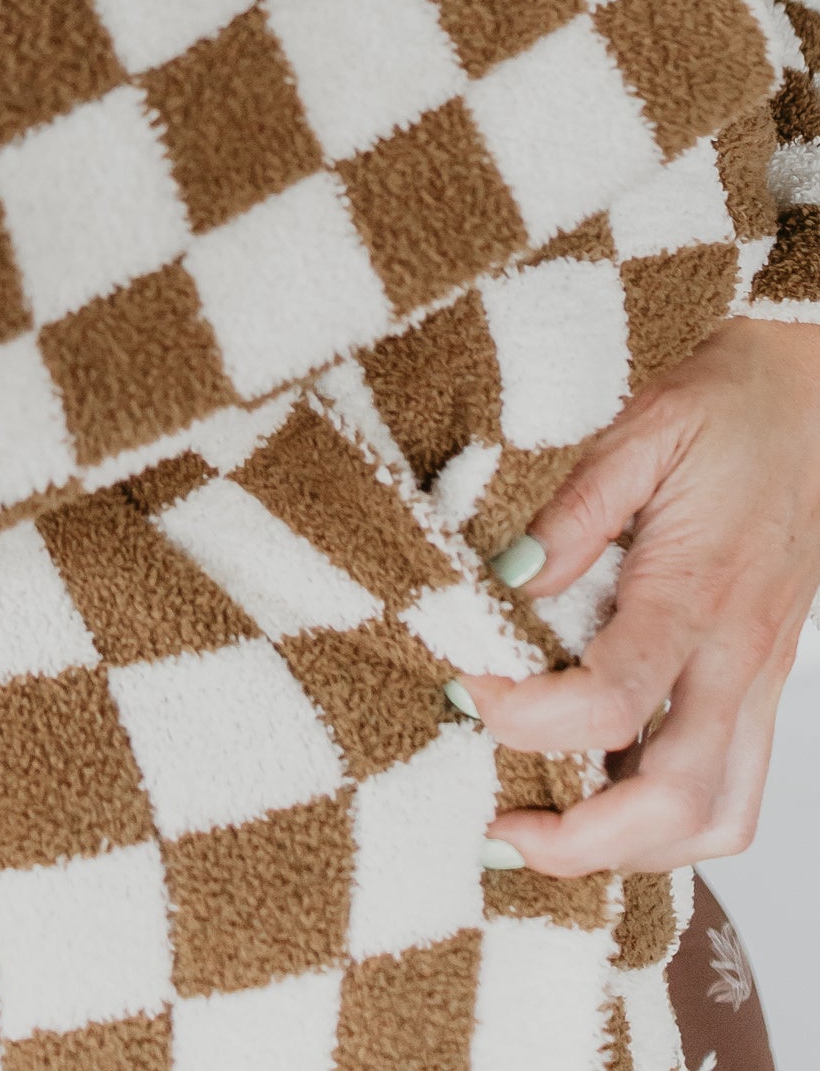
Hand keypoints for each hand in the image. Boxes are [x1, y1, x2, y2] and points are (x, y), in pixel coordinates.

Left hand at [462, 319, 819, 870]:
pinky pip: (737, 789)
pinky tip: (609, 802)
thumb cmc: (722, 409)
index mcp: (697, 592)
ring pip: (723, 817)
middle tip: (500, 833)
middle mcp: (738, 656)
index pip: (615, 698)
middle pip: (679, 799)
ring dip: (637, 852)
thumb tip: (504, 579)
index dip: (530, 718)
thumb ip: (571, 513)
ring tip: (550, 836)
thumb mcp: (637, 433)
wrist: (810, 397)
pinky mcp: (765, 686)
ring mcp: (761, 681)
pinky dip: (674, 825)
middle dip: (586, 842)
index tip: (464, 696)